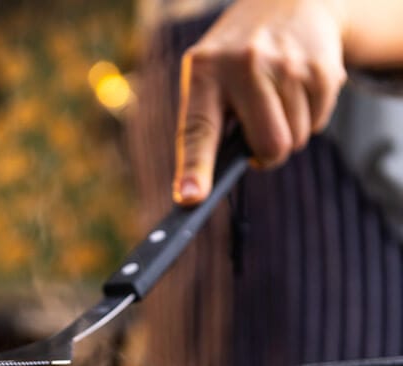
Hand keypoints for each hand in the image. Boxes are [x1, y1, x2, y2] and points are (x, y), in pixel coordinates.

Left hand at [173, 0, 346, 204]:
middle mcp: (244, 65)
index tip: (192, 198)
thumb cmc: (234, 60)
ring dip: (288, 132)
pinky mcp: (321, 66)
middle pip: (268, 146)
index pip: (197, 131)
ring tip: (276, 99)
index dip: (195, 169)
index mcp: (204, 72)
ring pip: (295, 139)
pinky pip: (318, 123)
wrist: (285, 3)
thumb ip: (206, 124)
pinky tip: (296, 90)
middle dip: (267, 155)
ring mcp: (286, 64)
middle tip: (259, 137)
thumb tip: (205, 187)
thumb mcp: (208, 76)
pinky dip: (308, 118)